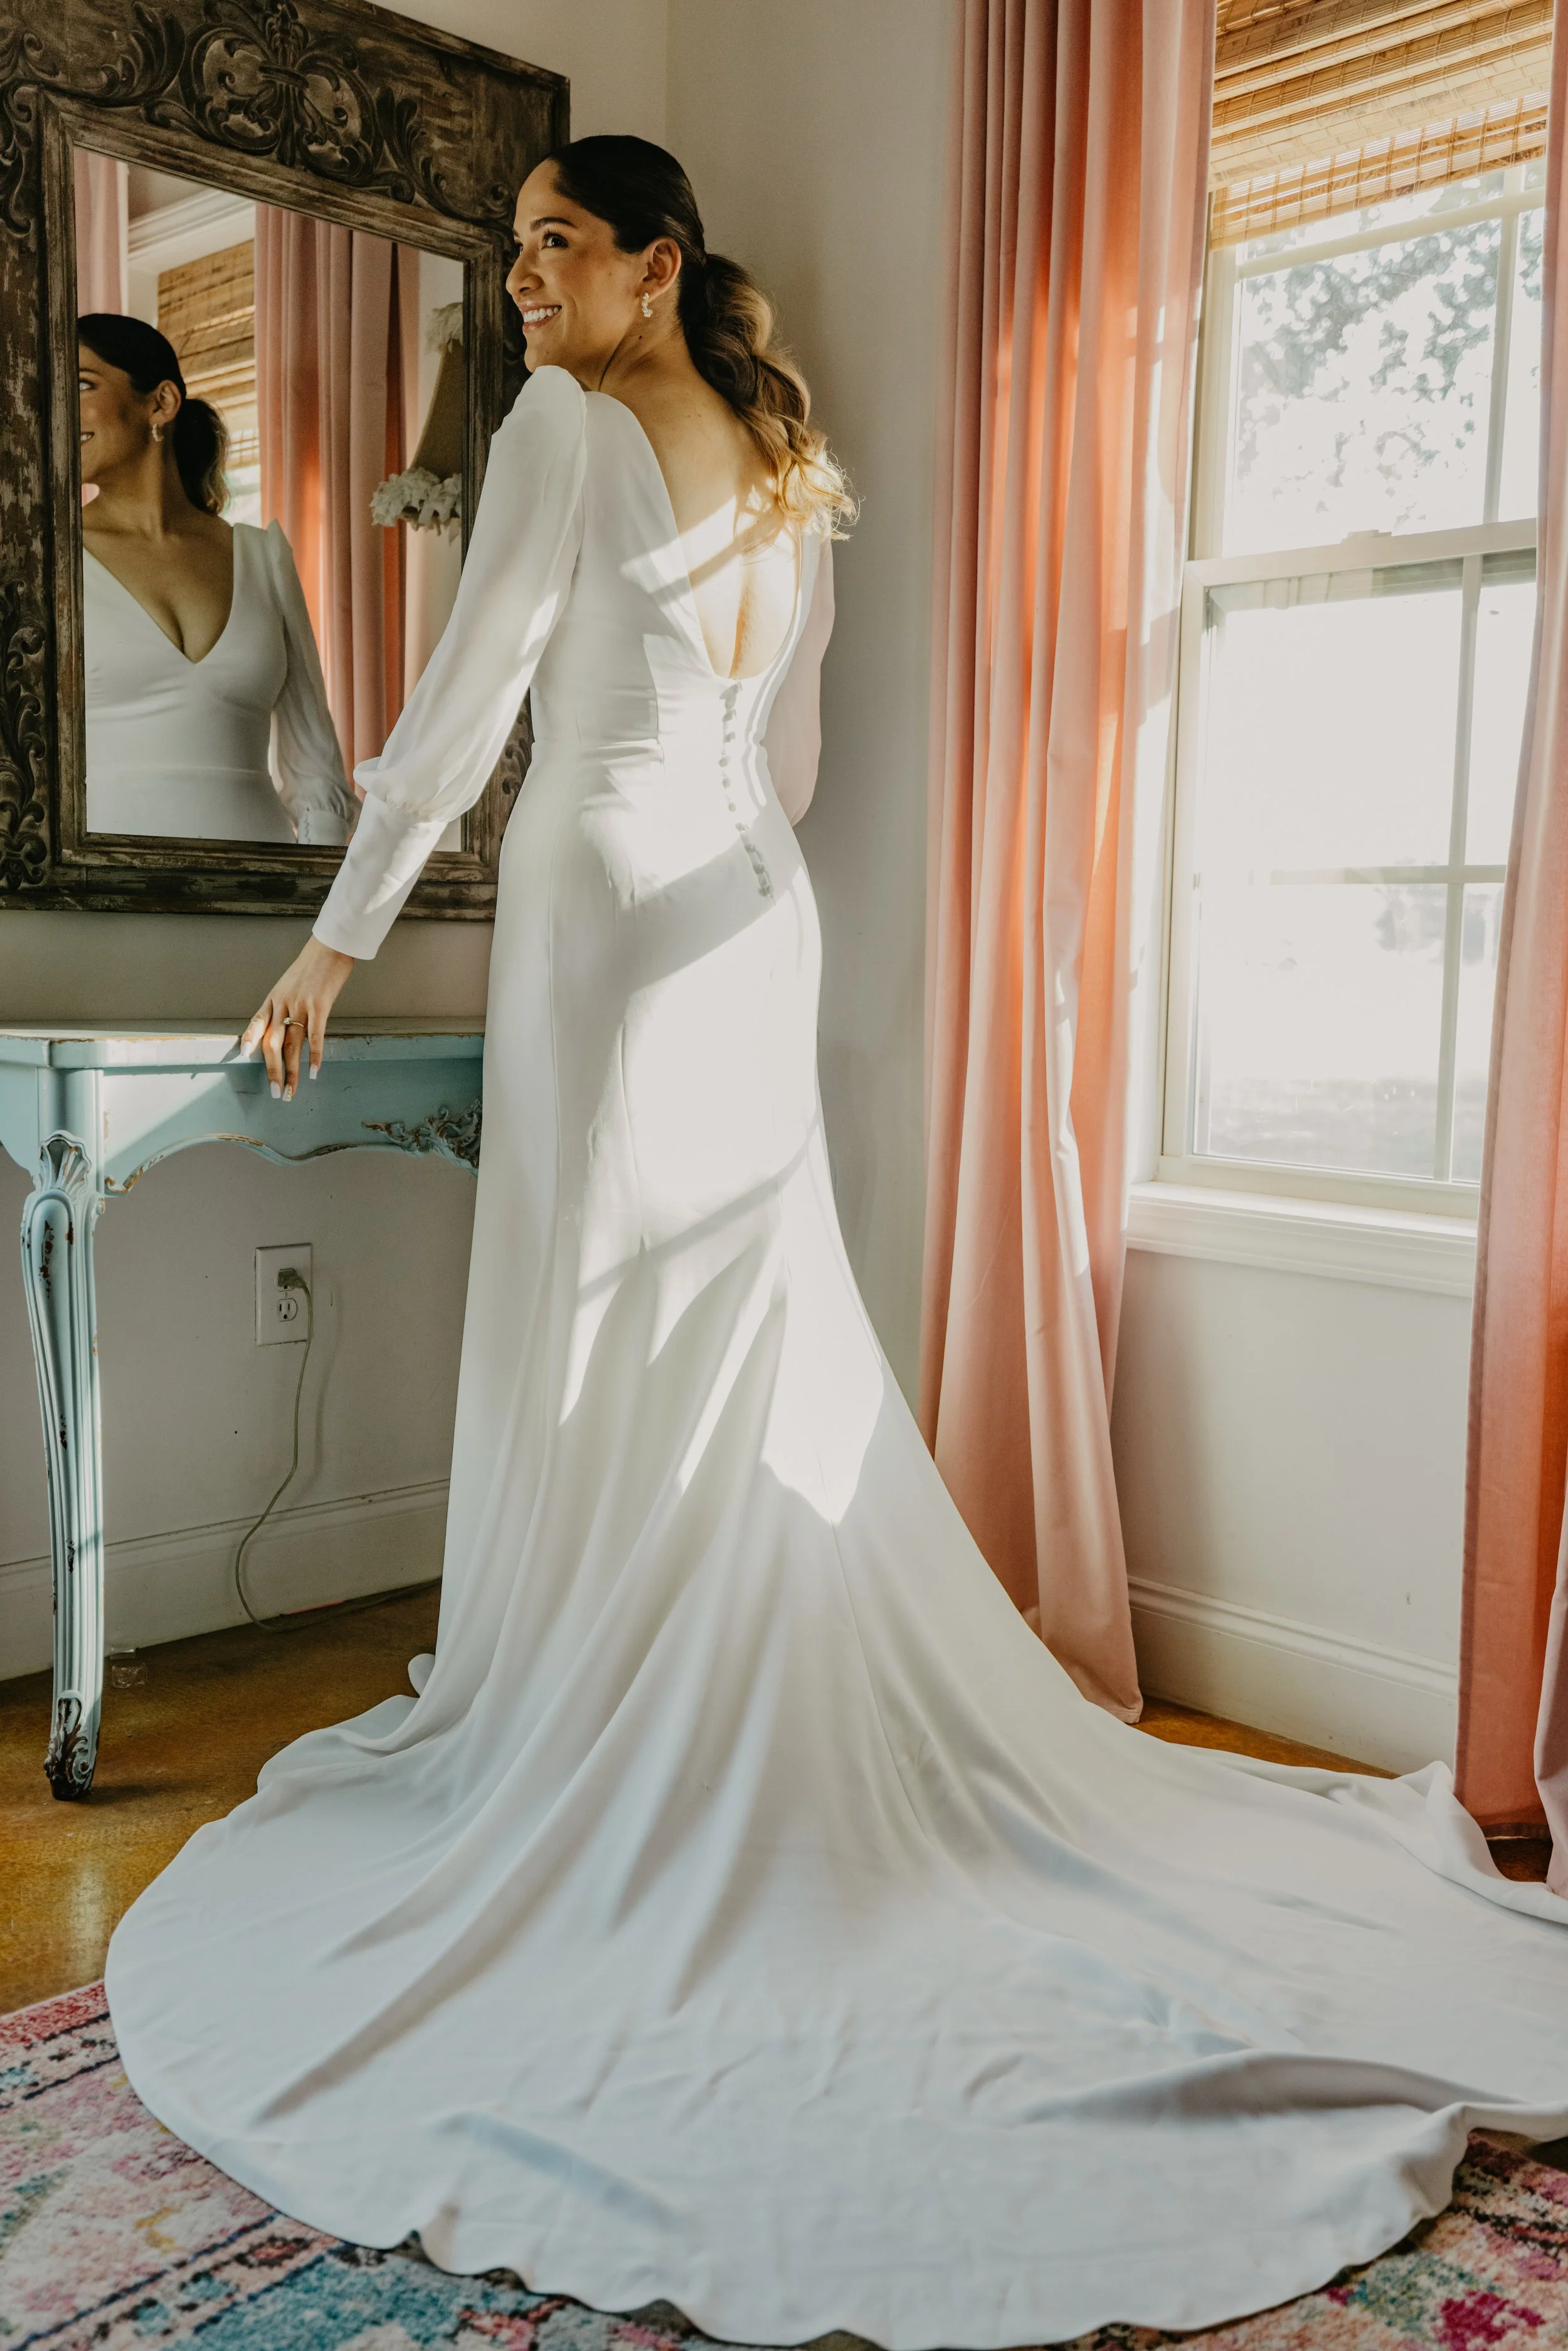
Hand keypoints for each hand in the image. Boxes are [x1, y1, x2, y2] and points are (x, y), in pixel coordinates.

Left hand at [241, 938, 354, 1099]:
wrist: (330, 946)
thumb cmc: (313, 964)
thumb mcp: (290, 982)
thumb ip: (285, 1003)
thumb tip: (285, 1023)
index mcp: (274, 998)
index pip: (257, 1023)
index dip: (250, 1041)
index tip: (244, 1058)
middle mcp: (283, 1004)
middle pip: (273, 1043)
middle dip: (273, 1071)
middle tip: (276, 1092)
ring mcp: (300, 1006)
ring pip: (292, 1045)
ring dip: (292, 1072)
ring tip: (292, 1091)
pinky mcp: (320, 1006)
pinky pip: (315, 1036)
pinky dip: (314, 1056)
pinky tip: (313, 1072)